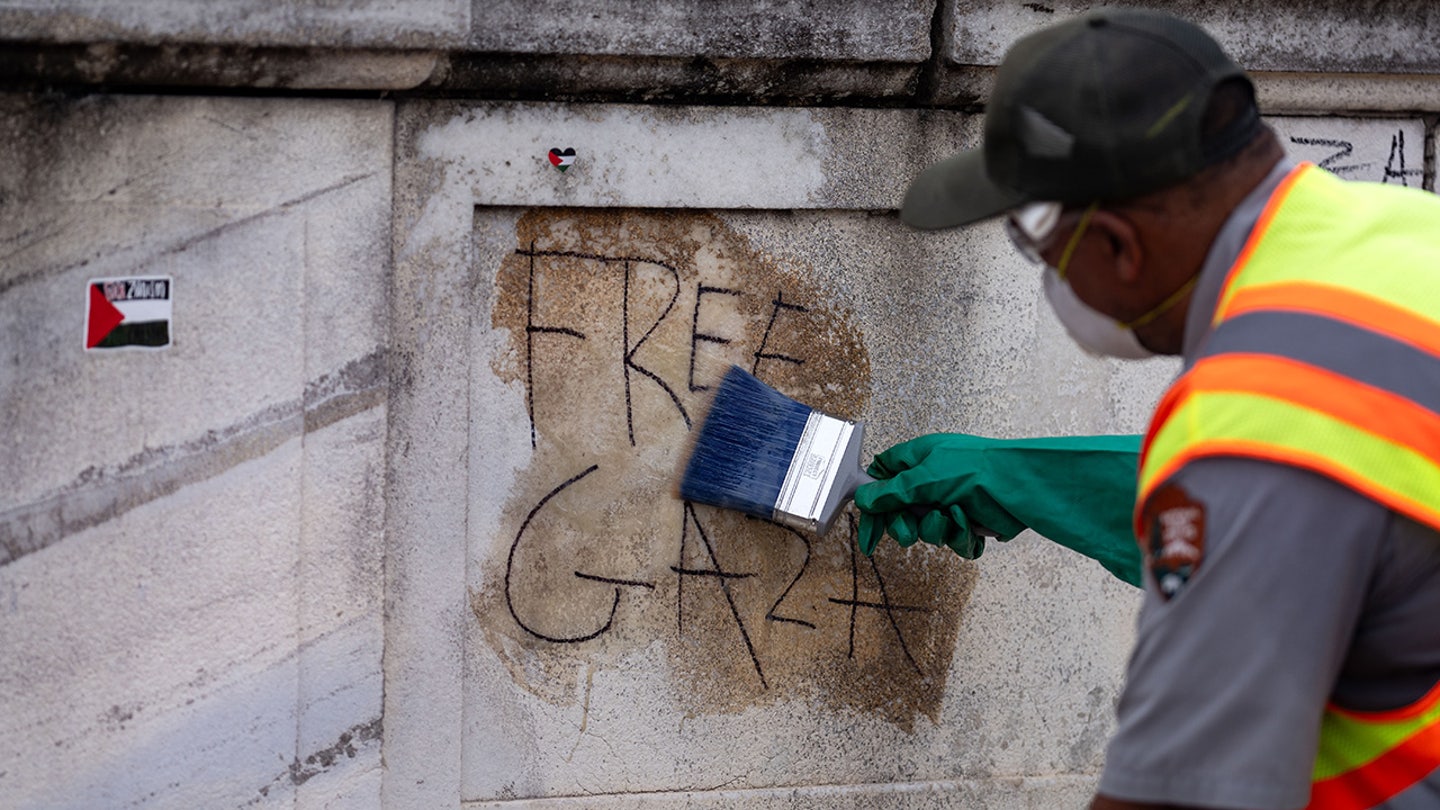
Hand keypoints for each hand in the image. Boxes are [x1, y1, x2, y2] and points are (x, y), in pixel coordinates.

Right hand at [854, 433, 1025, 557]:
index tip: (870, 528)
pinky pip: (953, 541)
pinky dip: (960, 537)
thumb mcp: (925, 477)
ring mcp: (951, 502)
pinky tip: (970, 524)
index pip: (883, 479)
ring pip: (927, 530)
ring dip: (937, 529)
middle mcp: (933, 481)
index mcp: (918, 460)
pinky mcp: (970, 523)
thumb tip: (865, 498)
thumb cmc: (978, 468)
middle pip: (901, 512)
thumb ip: (891, 491)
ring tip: (951, 518)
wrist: (1020, 487)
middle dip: (906, 525)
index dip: (873, 504)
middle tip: (910, 528)